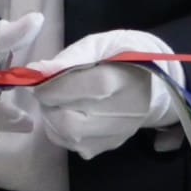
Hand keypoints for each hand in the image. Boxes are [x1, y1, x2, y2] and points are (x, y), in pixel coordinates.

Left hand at [28, 29, 182, 162]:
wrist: (154, 85)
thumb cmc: (122, 56)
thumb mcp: (100, 44)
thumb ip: (70, 57)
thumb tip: (37, 69)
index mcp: (126, 79)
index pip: (91, 89)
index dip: (57, 86)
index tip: (39, 79)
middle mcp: (125, 112)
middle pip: (73, 121)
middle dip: (49, 105)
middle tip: (47, 90)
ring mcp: (117, 133)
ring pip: (69, 136)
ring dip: (52, 118)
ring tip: (57, 100)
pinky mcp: (109, 145)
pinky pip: (72, 145)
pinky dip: (60, 130)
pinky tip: (67, 113)